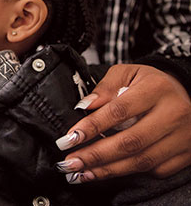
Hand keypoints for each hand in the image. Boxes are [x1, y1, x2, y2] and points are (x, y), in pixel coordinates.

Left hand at [55, 64, 190, 182]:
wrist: (186, 93)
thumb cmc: (150, 83)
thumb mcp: (127, 73)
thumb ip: (105, 88)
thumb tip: (84, 107)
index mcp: (156, 89)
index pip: (119, 111)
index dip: (91, 127)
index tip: (69, 138)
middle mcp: (174, 114)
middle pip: (130, 142)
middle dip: (95, 155)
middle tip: (69, 162)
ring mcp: (183, 137)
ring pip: (141, 161)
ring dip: (106, 170)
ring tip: (80, 173)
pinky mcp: (185, 155)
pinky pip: (154, 170)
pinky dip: (125, 173)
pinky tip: (103, 173)